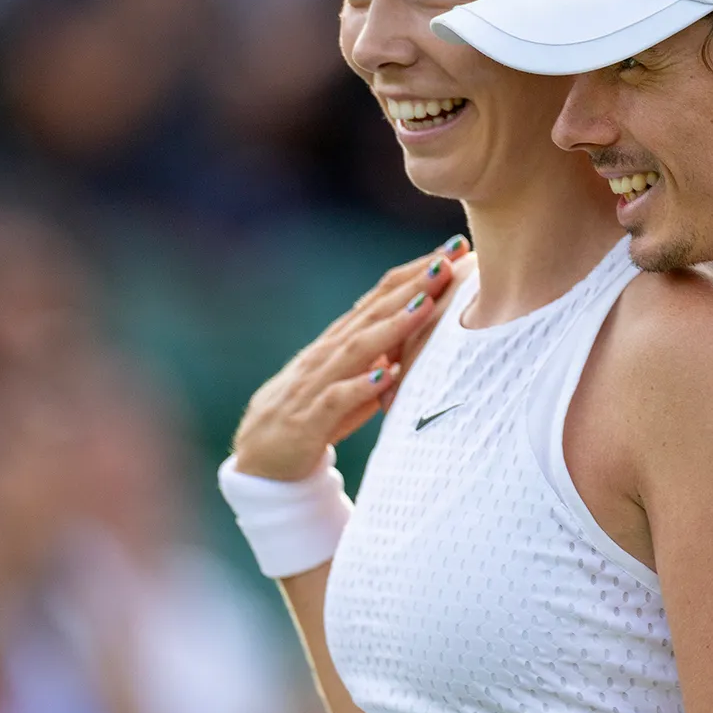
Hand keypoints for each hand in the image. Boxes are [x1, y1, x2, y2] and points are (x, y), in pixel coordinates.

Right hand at [232, 241, 472, 480]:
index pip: (380, 298)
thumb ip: (383, 357)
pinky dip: (361, 386)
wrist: (259, 463)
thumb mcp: (355, 380)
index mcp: (340, 342)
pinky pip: (336, 400)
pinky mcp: (308, 420)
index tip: (453, 249)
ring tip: (425, 305)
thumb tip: (423, 336)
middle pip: (372, 312)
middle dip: (411, 285)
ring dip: (392, 326)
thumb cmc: (316, 417)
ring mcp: (315, 384)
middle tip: (448, 259)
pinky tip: (387, 375)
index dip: (414, 273)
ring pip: (357, 348)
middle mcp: (327, 354)